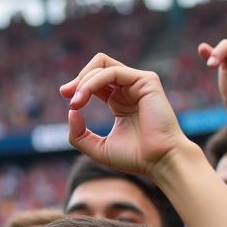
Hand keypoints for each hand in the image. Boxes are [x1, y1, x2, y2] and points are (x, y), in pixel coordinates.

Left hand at [60, 54, 188, 176]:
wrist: (160, 161)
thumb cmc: (135, 157)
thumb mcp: (98, 148)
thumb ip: (79, 134)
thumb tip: (71, 112)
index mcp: (120, 101)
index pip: (95, 81)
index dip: (78, 85)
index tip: (67, 97)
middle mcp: (129, 89)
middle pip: (98, 66)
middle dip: (79, 78)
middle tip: (67, 94)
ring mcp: (138, 83)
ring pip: (103, 64)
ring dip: (84, 81)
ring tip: (76, 101)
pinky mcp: (146, 80)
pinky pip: (112, 72)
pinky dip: (93, 82)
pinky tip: (84, 97)